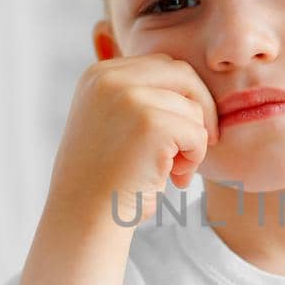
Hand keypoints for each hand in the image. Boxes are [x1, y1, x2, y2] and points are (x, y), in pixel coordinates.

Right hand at [48, 52, 219, 225]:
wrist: (84, 218)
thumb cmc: (104, 178)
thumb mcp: (111, 122)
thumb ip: (136, 96)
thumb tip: (188, 84)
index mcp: (98, 75)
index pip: (163, 66)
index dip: (182, 97)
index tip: (183, 130)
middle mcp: (110, 79)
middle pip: (183, 75)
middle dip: (200, 110)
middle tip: (195, 147)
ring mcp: (130, 98)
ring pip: (193, 109)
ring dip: (194, 144)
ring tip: (174, 172)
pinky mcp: (151, 124)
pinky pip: (197, 133)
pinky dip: (195, 158)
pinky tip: (174, 178)